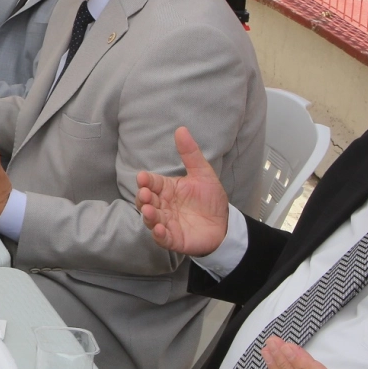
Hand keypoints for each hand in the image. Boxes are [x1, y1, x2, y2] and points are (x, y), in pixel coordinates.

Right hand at [136, 126, 231, 256]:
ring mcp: (166, 222)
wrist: (225, 225)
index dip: (146, 180)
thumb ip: (191, 154)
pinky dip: (158, 234)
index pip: (152, 182)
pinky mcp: (173, 239)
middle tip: (144, 194)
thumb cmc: (210, 199)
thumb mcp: (203, 174)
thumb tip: (181, 129)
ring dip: (147, 215)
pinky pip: (162, 238)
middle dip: (142, 197)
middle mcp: (163, 205)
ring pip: (151, 218)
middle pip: (146, 200)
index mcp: (167, 189)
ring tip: (149, 211)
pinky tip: (159, 229)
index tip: (143, 177)